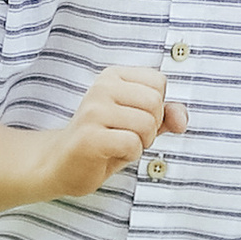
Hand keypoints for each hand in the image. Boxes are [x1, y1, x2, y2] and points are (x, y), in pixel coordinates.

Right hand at [48, 63, 183, 196]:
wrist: (59, 163)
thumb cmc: (102, 141)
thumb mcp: (138, 123)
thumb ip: (164, 115)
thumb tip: (181, 119)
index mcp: (112, 76)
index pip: (158, 82)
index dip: (156, 107)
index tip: (133, 119)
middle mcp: (101, 88)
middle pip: (155, 103)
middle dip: (151, 127)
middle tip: (127, 136)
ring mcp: (93, 111)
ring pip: (146, 124)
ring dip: (140, 143)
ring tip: (117, 145)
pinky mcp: (89, 137)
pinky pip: (131, 143)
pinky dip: (130, 155)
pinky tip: (109, 154)